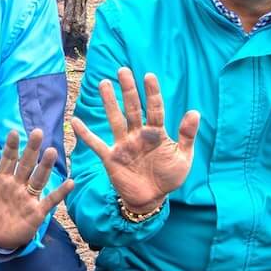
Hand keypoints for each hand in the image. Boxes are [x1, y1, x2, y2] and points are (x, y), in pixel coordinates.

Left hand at [0, 128, 75, 250]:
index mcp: (1, 179)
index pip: (7, 159)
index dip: (10, 147)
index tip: (13, 132)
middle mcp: (17, 184)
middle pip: (26, 164)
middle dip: (31, 149)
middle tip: (37, 132)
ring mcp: (28, 197)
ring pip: (38, 178)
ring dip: (45, 166)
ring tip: (52, 151)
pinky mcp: (36, 211)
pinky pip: (50, 200)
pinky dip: (59, 192)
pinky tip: (69, 182)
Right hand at [71, 68, 199, 213]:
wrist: (151, 199)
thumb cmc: (169, 178)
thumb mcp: (183, 158)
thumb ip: (186, 136)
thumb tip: (194, 112)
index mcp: (156, 134)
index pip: (154, 109)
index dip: (152, 93)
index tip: (148, 76)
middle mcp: (137, 135)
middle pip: (132, 108)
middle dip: (128, 90)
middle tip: (123, 70)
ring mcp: (123, 145)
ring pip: (115, 120)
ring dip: (109, 103)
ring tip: (103, 84)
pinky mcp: (111, 158)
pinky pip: (96, 144)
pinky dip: (85, 134)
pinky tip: (76, 121)